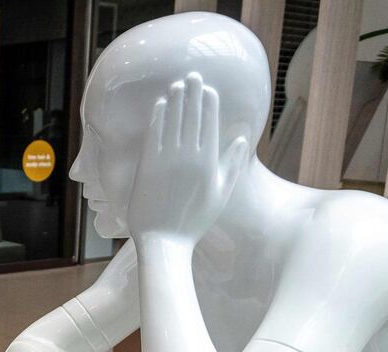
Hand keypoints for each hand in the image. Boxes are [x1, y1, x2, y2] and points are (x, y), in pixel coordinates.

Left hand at [128, 72, 247, 244]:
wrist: (164, 240)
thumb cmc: (194, 220)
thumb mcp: (219, 194)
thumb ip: (231, 165)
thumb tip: (239, 138)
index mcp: (207, 163)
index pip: (209, 124)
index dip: (208, 104)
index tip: (208, 88)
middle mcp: (187, 157)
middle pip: (190, 117)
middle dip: (192, 94)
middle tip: (193, 74)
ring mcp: (166, 160)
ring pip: (171, 122)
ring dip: (174, 100)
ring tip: (177, 85)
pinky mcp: (147, 165)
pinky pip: (153, 134)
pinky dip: (157, 118)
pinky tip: (160, 105)